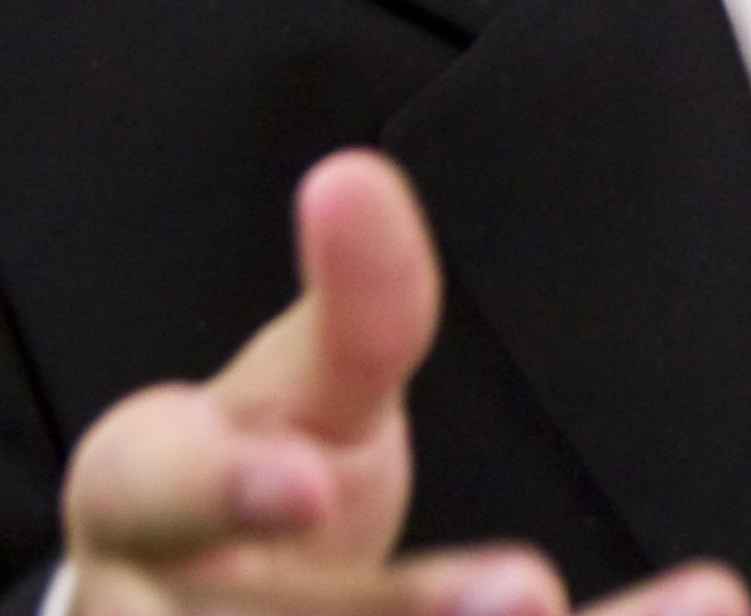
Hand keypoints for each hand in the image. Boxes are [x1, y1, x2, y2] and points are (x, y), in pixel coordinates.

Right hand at [62, 149, 747, 615]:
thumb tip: (353, 179)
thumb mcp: (302, 384)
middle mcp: (163, 606)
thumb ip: (352, 304)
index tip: (310, 486)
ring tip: (606, 609)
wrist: (214, 606)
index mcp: (145, 505)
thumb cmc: (262, 470)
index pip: (159, 492)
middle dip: (393, 613)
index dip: (228, 493)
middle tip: (523, 593)